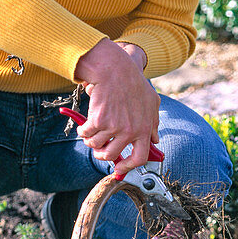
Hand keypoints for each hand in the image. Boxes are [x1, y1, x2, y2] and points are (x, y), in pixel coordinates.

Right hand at [74, 40, 158, 172]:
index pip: (139, 158)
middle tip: (98, 150)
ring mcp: (114, 127)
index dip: (128, 166)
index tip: (119, 168)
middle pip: (112, 155)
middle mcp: (130, 131)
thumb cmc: (134, 83)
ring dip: (90, 142)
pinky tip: (84, 125)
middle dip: (102, 155)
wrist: (115, 70)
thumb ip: (153, 123)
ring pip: (96, 146)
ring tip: (90, 133)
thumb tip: (155, 140)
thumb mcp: (152, 102)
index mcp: (144, 129)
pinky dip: (82, 131)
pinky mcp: (98, 121)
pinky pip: (85, 134)